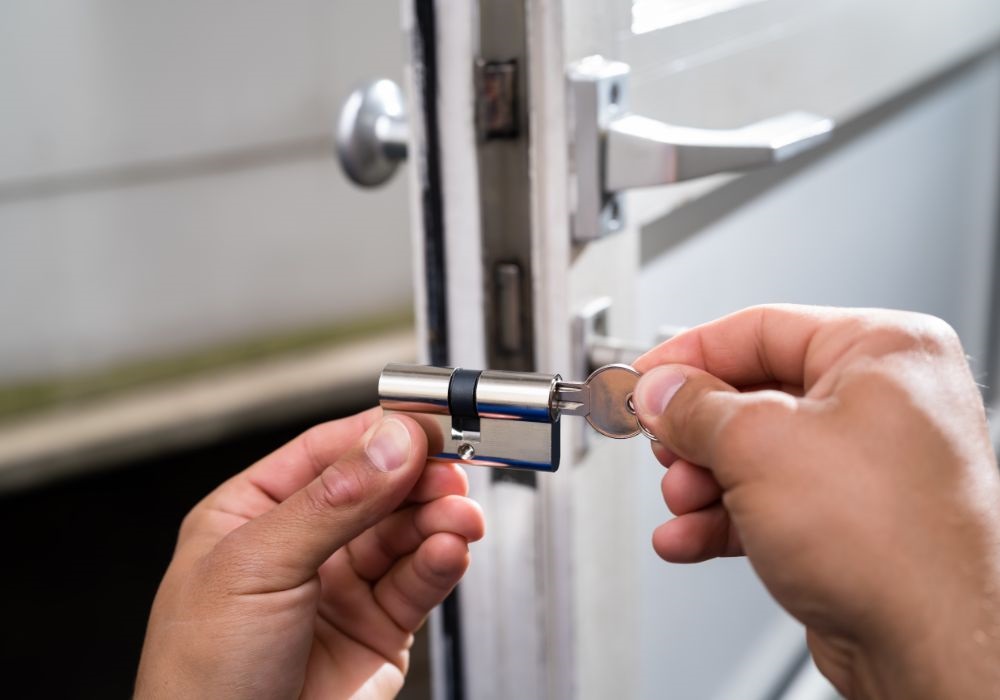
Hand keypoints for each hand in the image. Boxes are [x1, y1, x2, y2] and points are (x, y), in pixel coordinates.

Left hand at [135, 408, 484, 698]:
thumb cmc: (200, 681)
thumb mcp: (256, 569)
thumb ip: (332, 502)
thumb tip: (391, 443)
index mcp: (252, 515)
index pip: (327, 452)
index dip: (378, 434)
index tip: (424, 422)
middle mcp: (301, 546)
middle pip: (377, 488)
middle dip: (418, 477)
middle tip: (451, 469)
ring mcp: (342, 588)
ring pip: (406, 533)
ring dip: (438, 518)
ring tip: (457, 516)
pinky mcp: (379, 630)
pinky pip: (419, 581)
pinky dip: (441, 562)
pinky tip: (448, 550)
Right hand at [633, 305, 999, 699]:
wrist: (933, 647)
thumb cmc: (892, 543)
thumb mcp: (759, 447)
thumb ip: (694, 407)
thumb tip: (660, 391)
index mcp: (883, 351)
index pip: (761, 329)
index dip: (689, 354)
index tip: (646, 376)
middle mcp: (885, 401)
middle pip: (754, 395)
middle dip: (696, 432)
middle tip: (662, 444)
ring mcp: (871, 464)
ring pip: (756, 454)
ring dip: (703, 482)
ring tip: (681, 502)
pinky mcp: (853, 518)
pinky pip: (771, 501)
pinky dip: (724, 518)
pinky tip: (689, 536)